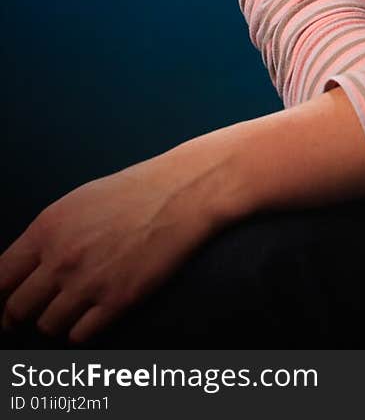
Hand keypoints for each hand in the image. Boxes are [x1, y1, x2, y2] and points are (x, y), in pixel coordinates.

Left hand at [0, 147, 228, 344]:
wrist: (182, 192)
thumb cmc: (132, 192)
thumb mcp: (76, 203)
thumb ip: (45, 237)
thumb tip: (18, 272)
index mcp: (47, 228)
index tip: (2, 305)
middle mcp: (62, 258)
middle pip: (16, 311)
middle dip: (17, 317)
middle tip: (28, 316)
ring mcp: (89, 282)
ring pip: (47, 327)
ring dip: (54, 321)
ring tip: (69, 307)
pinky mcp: (117, 301)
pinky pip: (79, 336)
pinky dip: (81, 330)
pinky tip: (92, 312)